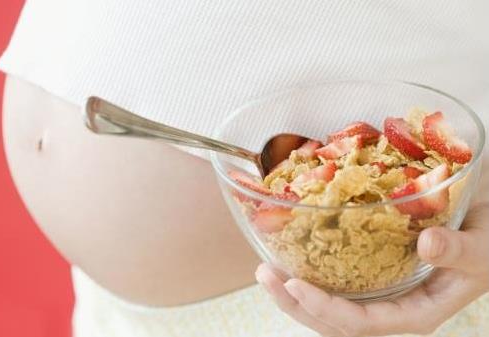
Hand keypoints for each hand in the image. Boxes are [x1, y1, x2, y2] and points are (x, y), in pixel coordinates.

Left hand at [255, 199, 488, 336]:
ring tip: (265, 271)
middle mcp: (392, 308)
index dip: (327, 310)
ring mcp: (380, 293)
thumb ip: (461, 251)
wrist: (487, 229)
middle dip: (297, 304)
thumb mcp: (484, 247)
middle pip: (336, 322)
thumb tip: (427, 245)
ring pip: (330, 306)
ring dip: (294, 293)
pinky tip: (289, 256)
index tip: (296, 285)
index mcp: (416, 311)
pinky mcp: (372, 273)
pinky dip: (310, 273)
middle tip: (265, 275)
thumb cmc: (488, 242)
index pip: (364, 324)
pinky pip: (336, 282)